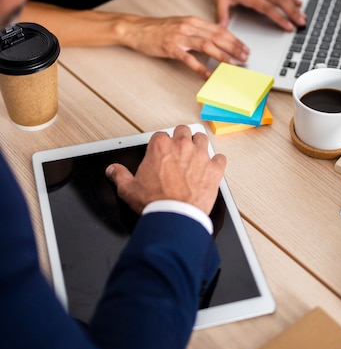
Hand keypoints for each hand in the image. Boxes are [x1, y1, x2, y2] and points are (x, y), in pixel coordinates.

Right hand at [105, 125, 226, 215]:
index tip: (159, 152)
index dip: (159, 144)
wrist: (176, 217)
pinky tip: (212, 167)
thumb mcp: (128, 189)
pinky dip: (216, 162)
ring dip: (198, 144)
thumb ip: (119, 176)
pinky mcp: (214, 169)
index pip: (160, 135)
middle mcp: (181, 146)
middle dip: (180, 138)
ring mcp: (200, 156)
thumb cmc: (154, 203)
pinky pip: (220, 158)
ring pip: (202, 139)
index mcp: (160, 147)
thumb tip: (112, 170)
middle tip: (178, 149)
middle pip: (183, 131)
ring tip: (195, 153)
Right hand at [117, 13, 249, 77]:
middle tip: (244, 58)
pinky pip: (189, 59)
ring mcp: (180, 37)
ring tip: (232, 65)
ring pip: (207, 45)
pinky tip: (208, 75)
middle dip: (233, 48)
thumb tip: (214, 40)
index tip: (244, 48)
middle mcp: (189, 27)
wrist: (136, 29)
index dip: (234, 39)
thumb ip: (197, 31)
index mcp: (193, 21)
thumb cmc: (157, 29)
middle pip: (217, 36)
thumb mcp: (181, 25)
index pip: (219, 29)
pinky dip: (201, 68)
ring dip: (222, 56)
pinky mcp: (171, 48)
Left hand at [202, 0, 306, 29]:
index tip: (288, 26)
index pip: (267, 8)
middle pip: (280, 1)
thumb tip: (221, 28)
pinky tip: (298, 2)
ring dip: (294, 5)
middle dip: (293, 12)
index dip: (279, 18)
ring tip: (303, 15)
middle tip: (302, 23)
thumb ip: (221, 14)